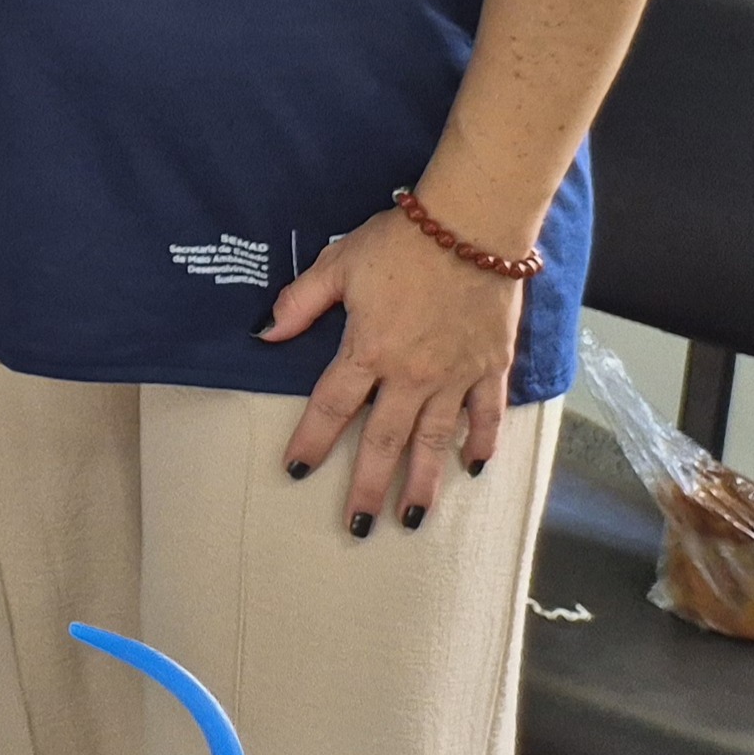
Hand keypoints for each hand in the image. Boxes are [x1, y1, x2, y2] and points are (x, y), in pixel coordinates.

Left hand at [262, 204, 525, 533]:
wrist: (472, 227)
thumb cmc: (400, 242)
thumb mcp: (339, 265)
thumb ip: (300, 303)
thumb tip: (263, 334)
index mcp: (369, 350)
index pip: (332, 407)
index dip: (311, 440)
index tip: (294, 470)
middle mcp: (412, 374)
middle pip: (384, 440)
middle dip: (367, 486)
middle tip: (356, 527)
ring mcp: (455, 375)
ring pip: (436, 441)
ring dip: (423, 483)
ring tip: (412, 519)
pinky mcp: (491, 367)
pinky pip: (486, 415)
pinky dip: (481, 443)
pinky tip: (474, 469)